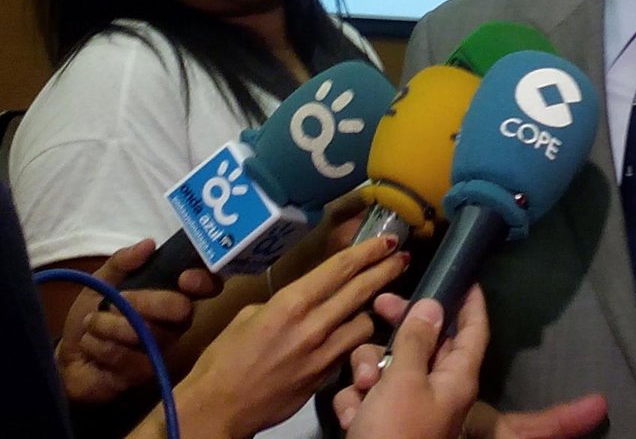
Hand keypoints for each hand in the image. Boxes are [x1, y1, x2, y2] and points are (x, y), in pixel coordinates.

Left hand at [56, 238, 219, 403]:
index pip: (208, 287)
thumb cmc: (93, 314)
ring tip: (92, 323)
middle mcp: (176, 323)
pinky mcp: (144, 373)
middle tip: (115, 301)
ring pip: (147, 332)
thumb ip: (122, 262)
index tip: (183, 278)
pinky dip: (98, 345)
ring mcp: (162, 349)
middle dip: (144, 302)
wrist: (68, 357)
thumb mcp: (102, 282)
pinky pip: (124, 356)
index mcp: (173, 295)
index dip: (204, 281)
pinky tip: (90, 344)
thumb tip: (149, 243)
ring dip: (109, 324)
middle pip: (181, 310)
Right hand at [171, 236, 406, 438]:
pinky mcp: (326, 378)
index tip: (387, 240)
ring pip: (365, 323)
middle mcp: (313, 325)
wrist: (219, 409)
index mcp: (291, 303)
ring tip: (374, 302)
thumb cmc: (224, 359)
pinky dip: (355, 338)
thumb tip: (305, 299)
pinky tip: (352, 333)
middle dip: (386, 270)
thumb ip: (284, 303)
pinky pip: (350, 349)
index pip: (341, 268)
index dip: (368, 251)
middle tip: (402, 257)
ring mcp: (323, 354)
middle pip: (362, 290)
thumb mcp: (248, 316)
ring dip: (371, 310)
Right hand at [334, 295, 606, 438]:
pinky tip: (351, 418)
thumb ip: (416, 340)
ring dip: (368, 372)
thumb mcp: (405, 381)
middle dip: (397, 330)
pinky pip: (369, 396)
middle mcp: (437, 389)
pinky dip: (357, 404)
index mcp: (456, 377)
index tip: (465, 277)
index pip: (473, 330)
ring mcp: (408, 407)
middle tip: (380, 306)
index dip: (471, 303)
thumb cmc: (395, 433)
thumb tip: (433, 305)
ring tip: (362, 392)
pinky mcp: (382, 422)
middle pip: (422, 342)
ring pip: (387, 366)